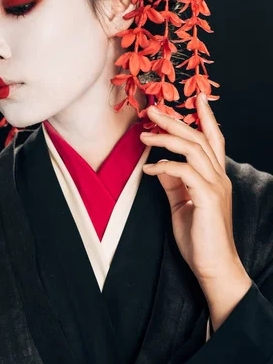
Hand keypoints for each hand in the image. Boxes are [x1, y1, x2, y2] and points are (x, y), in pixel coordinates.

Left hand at [139, 92, 244, 285]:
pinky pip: (184, 171)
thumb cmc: (199, 237)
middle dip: (175, 120)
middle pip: (199, 137)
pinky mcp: (207, 197)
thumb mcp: (182, 203)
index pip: (214, 138)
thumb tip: (159, 163)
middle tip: (153, 110)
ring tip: (144, 136)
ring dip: (166, 138)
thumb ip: (174, 182)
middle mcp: (219, 176)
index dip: (206, 116)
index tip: (197, 96)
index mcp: (216, 176)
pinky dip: (164, 166)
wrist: (214, 267)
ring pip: (192, 148)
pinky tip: (148, 170)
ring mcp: (216, 186)